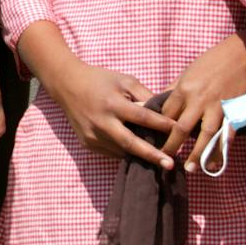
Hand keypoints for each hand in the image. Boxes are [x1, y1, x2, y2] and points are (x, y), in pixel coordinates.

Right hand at [37, 59, 176, 168]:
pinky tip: (138, 154)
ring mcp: (92, 135)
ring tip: (160, 160)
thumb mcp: (124, 80)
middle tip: (170, 165)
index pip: (141, 117)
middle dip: (151, 155)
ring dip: (140, 156)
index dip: (161, 125)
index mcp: (112, 103)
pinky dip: (126, 153)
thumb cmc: (100, 80)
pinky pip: (111, 152)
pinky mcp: (88, 143)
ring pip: (121, 151)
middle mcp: (101, 122)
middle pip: (130, 143)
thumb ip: (144, 95)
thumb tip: (164, 113)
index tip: (179, 131)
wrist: (66, 84)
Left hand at [159, 35, 245, 172]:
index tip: (152, 139)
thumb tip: (157, 103)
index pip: (166, 113)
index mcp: (183, 89)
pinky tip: (215, 163)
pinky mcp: (234, 111)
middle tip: (164, 159)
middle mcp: (198, 99)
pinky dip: (221, 149)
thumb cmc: (210, 62)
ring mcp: (217, 106)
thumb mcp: (186, 73)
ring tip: (190, 168)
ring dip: (197, 153)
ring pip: (204, 134)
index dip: (158, 128)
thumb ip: (174, 90)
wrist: (241, 56)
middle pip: (181, 127)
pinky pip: (227, 134)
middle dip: (171, 144)